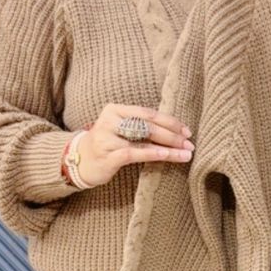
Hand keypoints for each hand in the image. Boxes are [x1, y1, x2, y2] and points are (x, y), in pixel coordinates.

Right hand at [76, 104, 193, 187]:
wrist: (80, 161)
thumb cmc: (108, 144)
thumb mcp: (121, 129)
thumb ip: (141, 126)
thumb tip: (175, 131)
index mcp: (115, 109)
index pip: (148, 113)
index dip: (170, 121)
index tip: (187, 131)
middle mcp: (109, 121)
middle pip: (147, 125)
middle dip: (172, 135)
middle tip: (190, 144)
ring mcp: (106, 139)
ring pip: (143, 139)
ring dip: (168, 147)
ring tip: (185, 153)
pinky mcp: (107, 156)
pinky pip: (133, 153)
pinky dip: (151, 153)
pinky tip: (165, 155)